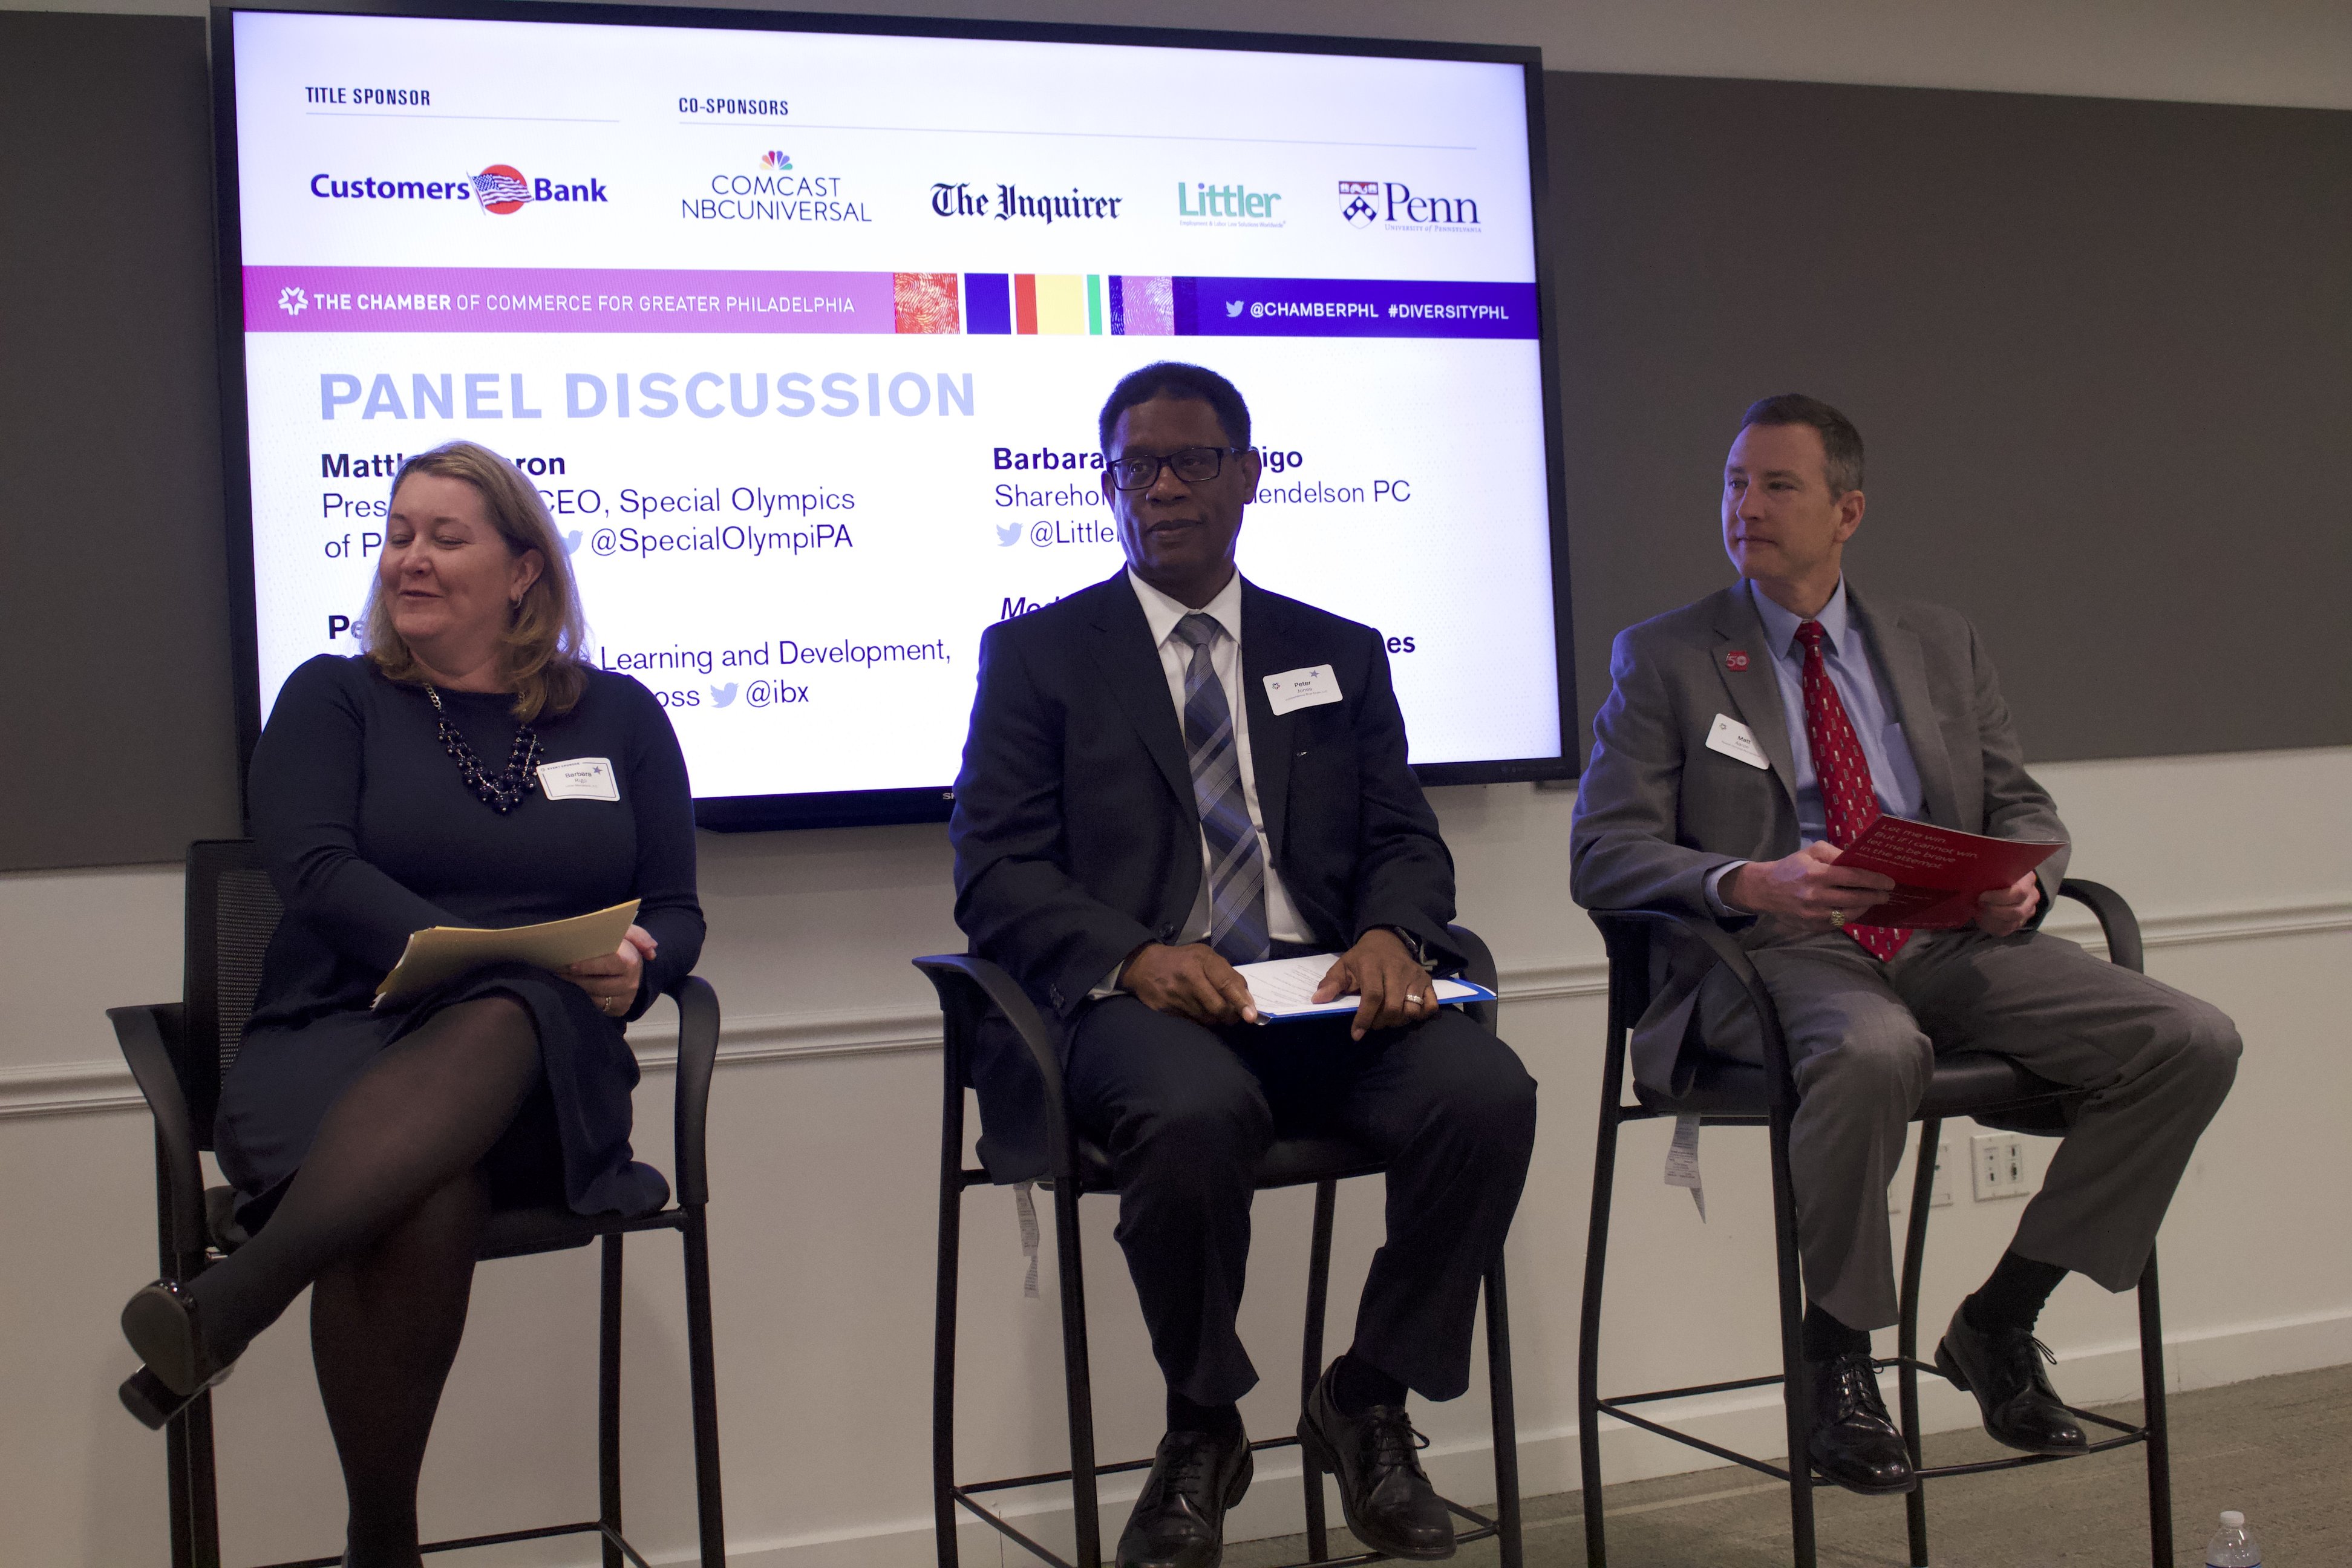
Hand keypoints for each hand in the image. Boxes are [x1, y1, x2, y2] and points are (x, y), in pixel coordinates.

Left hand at [562, 924, 655, 1018]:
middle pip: (596, 984)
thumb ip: (637, 935)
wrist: (635, 971)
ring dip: (575, 987)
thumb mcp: (629, 935)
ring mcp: (623, 998)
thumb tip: (651, 949)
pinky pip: (596, 1005)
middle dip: (575, 977)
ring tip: (560, 975)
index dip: (588, 965)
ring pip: (593, 996)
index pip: (607, 963)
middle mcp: (629, 982)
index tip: (569, 963)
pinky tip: (571, 987)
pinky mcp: (617, 1009)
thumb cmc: (625, 949)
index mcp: (631, 961)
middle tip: (557, 969)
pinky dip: (582, 996)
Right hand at [1121, 943, 1258, 1025]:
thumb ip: (1227, 974)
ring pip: (1207, 1018)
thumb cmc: (1182, 960)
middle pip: (1218, 1007)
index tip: (1251, 1016)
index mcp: (1201, 960)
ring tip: (1215, 1011)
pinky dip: (1201, 1021)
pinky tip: (1199, 1012)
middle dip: (1231, 1015)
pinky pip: (1193, 1023)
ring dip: (1217, 1019)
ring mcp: (1176, 996)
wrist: (1144, 966)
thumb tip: (1246, 999)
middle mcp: (1188, 978)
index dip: (1240, 1001)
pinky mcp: (1167, 1010)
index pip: (1226, 983)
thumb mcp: (1205, 956)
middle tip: (1234, 1015)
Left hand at [1311, 927, 1434, 1039]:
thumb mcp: (1343, 966)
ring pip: (1412, 1009)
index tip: (1356, 1033)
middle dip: (1381, 1023)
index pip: (1373, 996)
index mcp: (1372, 966)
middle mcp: (1396, 970)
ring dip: (1399, 1021)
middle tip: (1374, 1023)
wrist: (1386, 940)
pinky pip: (1431, 1005)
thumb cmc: (1362, 958)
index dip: (1365, 1018)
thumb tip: (1318, 1000)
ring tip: (1388, 1018)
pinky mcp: (1427, 980)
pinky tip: (1407, 1013)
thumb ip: (1331, 983)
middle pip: (1393, 1007)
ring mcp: (1415, 975)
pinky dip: (1420, 1015)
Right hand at [1726, 842, 1897, 931]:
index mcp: (1816, 875)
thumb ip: (1835, 853)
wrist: (1765, 890)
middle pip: (1855, 899)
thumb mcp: (1811, 851)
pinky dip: (1849, 916)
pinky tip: (1855, 909)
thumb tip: (1859, 861)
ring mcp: (1814, 915)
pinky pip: (1838, 923)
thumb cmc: (1791, 867)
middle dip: (1875, 896)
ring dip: (1864, 907)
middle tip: (1886, 894)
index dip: (1874, 880)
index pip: (1853, 877)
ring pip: (1849, 914)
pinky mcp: (1812, 927)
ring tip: (1872, 901)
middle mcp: (1816, 897)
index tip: (1889, 881)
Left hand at [1973, 871, 2040, 936]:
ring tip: (1979, 910)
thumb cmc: (1995, 874)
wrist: (2000, 883)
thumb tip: (1974, 880)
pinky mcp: (2020, 922)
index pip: (2019, 893)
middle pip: (2017, 912)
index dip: (1998, 897)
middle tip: (1979, 904)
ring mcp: (2028, 911)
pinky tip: (1982, 917)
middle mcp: (2032, 896)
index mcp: (2028, 879)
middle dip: (1994, 910)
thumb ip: (1989, 875)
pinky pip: (2006, 929)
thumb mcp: (1993, 870)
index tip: (1981, 896)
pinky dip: (1991, 925)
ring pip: (2012, 923)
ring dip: (1991, 919)